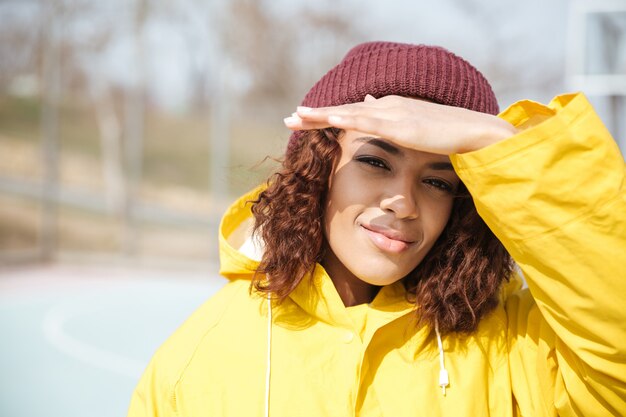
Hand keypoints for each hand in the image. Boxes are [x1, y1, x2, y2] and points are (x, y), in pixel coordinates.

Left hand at [284, 95, 517, 154]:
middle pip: (344, 111)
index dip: (326, 118)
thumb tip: (370, 103)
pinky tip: (330, 120)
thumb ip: (391, 116)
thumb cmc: (447, 134)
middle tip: (289, 118)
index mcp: (389, 109)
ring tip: (298, 117)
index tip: (303, 121)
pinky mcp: (402, 124)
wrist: (474, 131)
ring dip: (323, 116)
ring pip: (350, 113)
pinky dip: (348, 120)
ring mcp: (394, 113)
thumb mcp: (413, 125)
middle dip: (315, 115)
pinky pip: (369, 122)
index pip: (350, 113)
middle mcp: (387, 106)